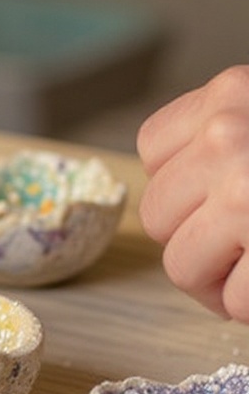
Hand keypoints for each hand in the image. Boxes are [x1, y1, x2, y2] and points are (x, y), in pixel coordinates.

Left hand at [138, 67, 248, 320]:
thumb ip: (230, 137)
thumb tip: (182, 191)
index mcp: (232, 93)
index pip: (154, 149)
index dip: (186, 188)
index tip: (224, 202)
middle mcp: (227, 135)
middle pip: (158, 215)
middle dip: (198, 243)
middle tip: (245, 251)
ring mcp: (244, 191)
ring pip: (182, 265)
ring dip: (222, 284)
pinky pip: (233, 301)